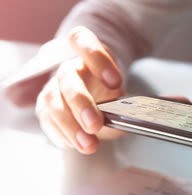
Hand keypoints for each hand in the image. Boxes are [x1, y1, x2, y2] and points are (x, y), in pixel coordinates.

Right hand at [36, 26, 123, 153]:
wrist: (97, 97)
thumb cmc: (109, 91)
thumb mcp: (124, 91)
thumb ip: (129, 104)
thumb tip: (135, 120)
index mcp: (88, 55)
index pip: (83, 41)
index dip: (97, 59)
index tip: (115, 81)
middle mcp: (69, 69)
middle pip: (68, 78)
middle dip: (81, 103)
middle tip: (95, 124)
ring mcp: (54, 87)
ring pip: (53, 101)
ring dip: (70, 125)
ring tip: (88, 145)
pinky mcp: (45, 108)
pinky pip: (47, 119)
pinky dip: (61, 133)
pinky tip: (74, 144)